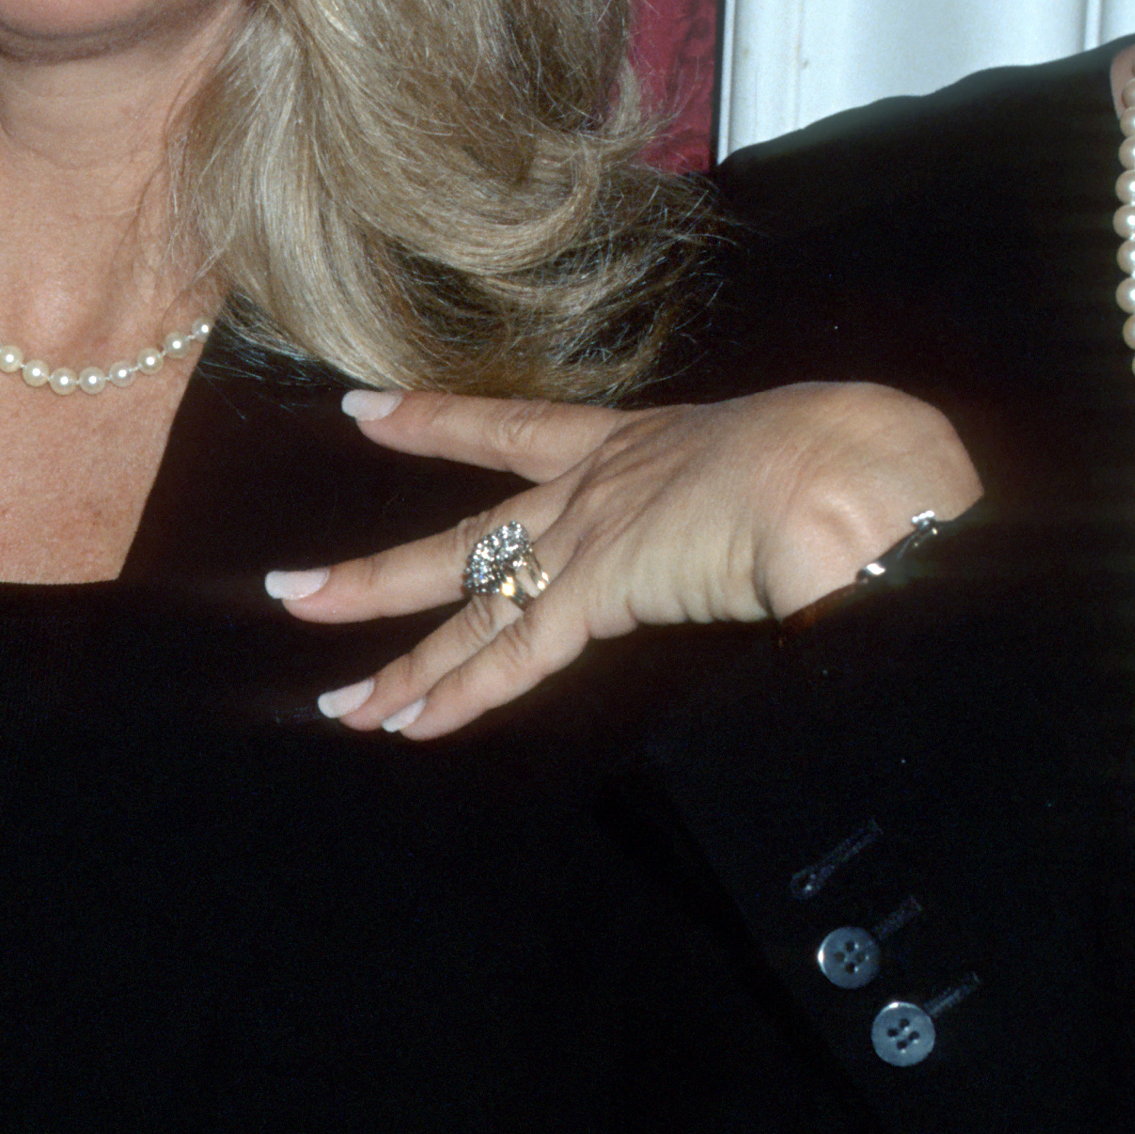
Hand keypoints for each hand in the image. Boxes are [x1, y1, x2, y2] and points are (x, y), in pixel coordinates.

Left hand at [264, 382, 984, 738]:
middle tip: (290, 592)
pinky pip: (512, 659)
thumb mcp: (789, 455)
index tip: (362, 408)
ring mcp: (586, 543)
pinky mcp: (598, 595)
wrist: (844, 467)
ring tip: (331, 704)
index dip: (433, 422)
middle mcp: (592, 490)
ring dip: (397, 664)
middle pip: (460, 541)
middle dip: (374, 576)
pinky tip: (403, 725)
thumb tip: (802, 518)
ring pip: (469, 615)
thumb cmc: (844, 455)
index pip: (513, 430)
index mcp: (638, 443)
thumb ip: (763, 488)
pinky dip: (459, 697)